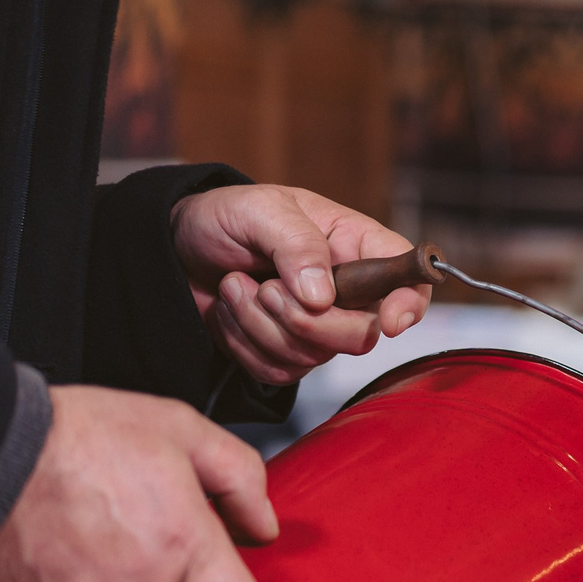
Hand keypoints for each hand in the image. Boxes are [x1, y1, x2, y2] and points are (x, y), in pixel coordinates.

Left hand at [172, 185, 429, 385]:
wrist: (173, 248)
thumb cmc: (223, 217)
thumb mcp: (259, 210)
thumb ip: (297, 245)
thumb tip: (323, 296)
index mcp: (355, 247)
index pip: (409, 280)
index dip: (408, 304)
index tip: (388, 322)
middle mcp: (346, 292)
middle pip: (362, 335)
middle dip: (307, 321)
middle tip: (267, 288)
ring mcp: (317, 327)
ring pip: (314, 357)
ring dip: (261, 325)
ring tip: (236, 286)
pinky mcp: (284, 353)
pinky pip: (279, 372)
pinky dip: (244, 343)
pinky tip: (231, 310)